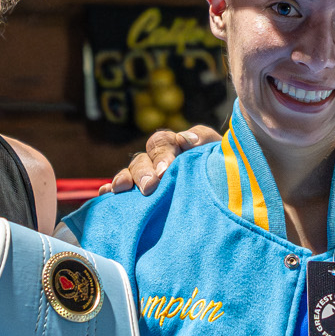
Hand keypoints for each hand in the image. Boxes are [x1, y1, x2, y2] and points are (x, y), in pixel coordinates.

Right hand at [103, 126, 221, 196]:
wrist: (229, 195)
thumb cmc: (224, 171)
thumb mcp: (221, 154)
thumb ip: (206, 142)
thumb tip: (187, 140)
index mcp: (176, 145)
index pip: (163, 142)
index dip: (162, 154)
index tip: (166, 170)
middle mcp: (157, 159)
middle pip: (143, 158)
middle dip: (145, 171)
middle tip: (150, 186)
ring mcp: (146, 177)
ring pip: (130, 173)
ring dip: (124, 179)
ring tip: (120, 189)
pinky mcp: (138, 195)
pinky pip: (120, 190)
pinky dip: (110, 192)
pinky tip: (105, 196)